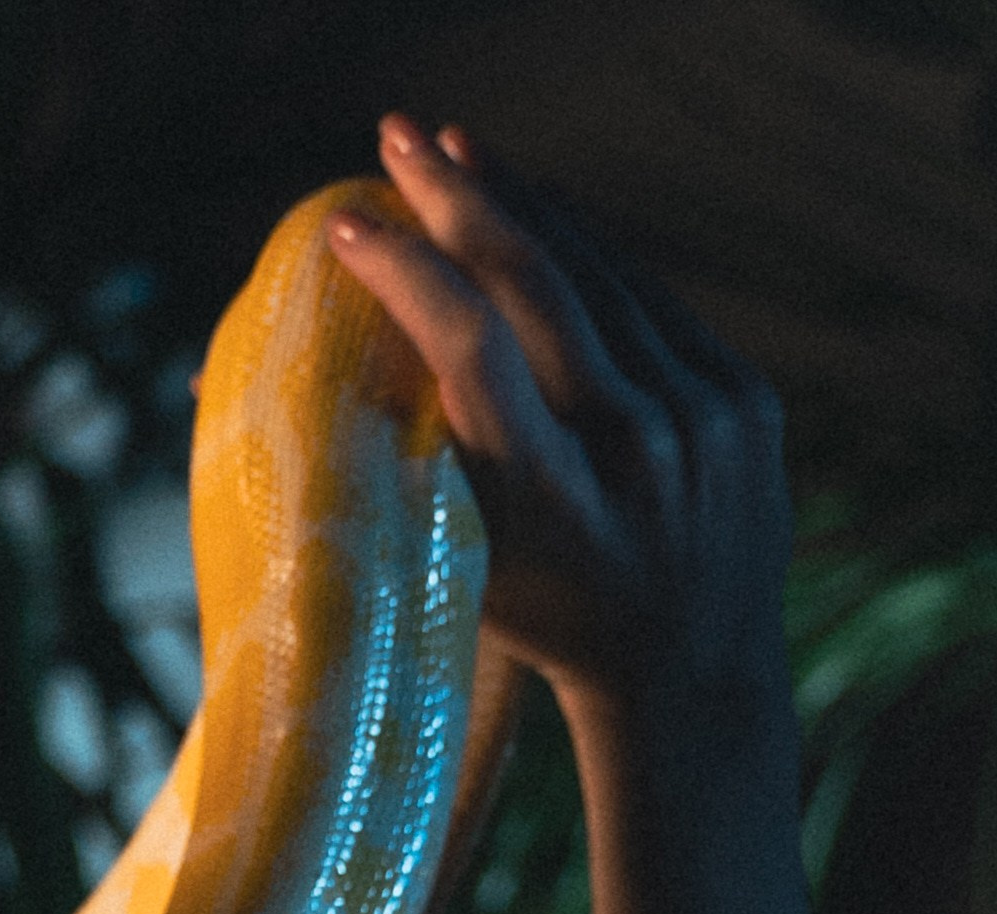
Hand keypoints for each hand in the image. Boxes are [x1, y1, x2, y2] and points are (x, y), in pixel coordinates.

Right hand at [327, 114, 792, 715]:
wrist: (690, 675)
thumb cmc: (539, 618)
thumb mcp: (457, 562)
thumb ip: (405, 466)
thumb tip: (268, 381)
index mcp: (550, 494)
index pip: (472, 345)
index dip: (406, 272)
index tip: (346, 227)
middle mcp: (634, 445)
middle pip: (537, 282)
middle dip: (456, 196)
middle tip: (395, 139)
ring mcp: (703, 416)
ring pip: (597, 274)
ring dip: (519, 200)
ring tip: (456, 153)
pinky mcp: (744, 397)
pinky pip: (649, 297)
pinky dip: (587, 244)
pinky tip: (539, 208)